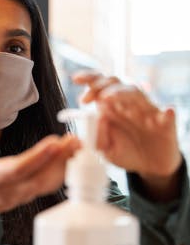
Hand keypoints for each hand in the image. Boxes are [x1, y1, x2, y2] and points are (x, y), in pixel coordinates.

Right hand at [0, 132, 79, 238]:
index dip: (37, 158)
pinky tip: (73, 155)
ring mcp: (24, 194)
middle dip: (60, 159)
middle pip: (40, 177)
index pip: (18, 170)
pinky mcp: (33, 193)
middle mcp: (11, 190)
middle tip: (74, 140)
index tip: (53, 143)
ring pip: (49, 182)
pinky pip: (51, 184)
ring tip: (77, 144)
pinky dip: (65, 169)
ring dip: (66, 163)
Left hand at [73, 71, 181, 199]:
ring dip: (120, 92)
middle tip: (90, 97)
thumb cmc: (125, 152)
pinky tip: (167, 112)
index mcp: (110, 106)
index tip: (75, 79)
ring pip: (136, 93)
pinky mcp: (165, 124)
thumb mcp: (104, 149)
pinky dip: (167, 113)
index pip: (99, 85)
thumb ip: (97, 136)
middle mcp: (127, 104)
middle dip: (100, 85)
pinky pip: (168, 115)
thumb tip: (98, 116)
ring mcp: (146, 111)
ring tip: (106, 98)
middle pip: (115, 83)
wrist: (148, 166)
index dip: (89, 79)